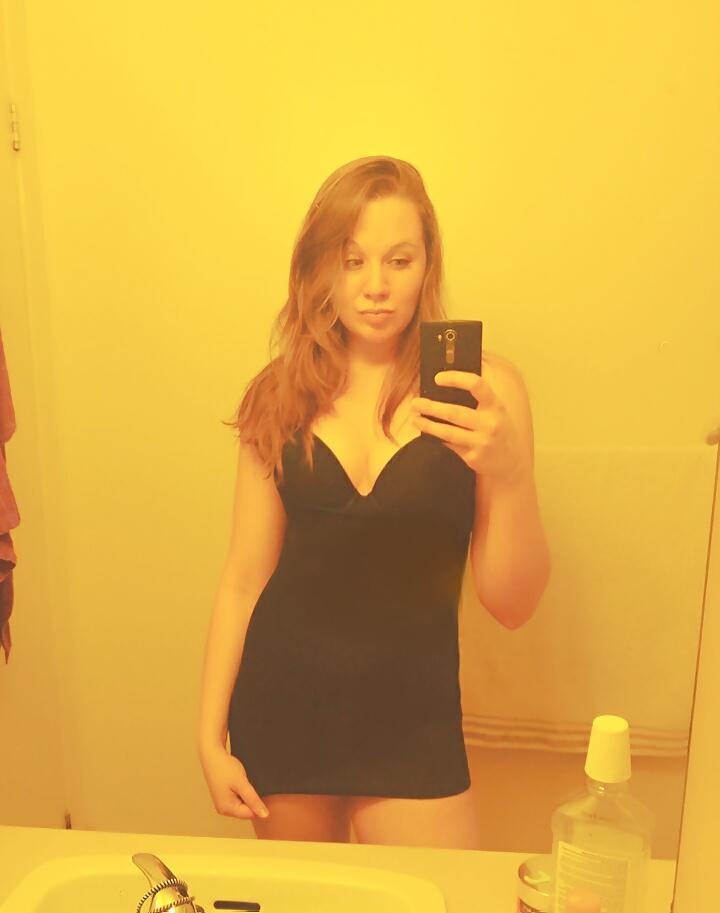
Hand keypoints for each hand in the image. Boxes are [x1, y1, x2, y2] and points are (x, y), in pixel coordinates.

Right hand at [198, 742, 269, 819]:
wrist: (212, 755)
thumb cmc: (225, 768)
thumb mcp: (242, 783)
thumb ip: (253, 800)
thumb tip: (264, 815)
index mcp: (227, 809)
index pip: (251, 814)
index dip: (257, 802)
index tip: (253, 788)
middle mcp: (223, 810)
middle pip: (247, 810)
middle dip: (250, 798)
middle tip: (245, 783)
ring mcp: (223, 804)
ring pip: (243, 804)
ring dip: (246, 794)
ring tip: (240, 781)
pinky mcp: (224, 797)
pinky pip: (238, 798)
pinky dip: (241, 791)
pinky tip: (237, 781)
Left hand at [410, 370, 530, 486]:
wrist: (512, 464)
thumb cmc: (500, 431)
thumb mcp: (498, 411)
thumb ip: (480, 398)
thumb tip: (448, 385)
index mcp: (496, 406)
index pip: (476, 385)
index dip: (456, 379)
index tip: (437, 378)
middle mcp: (490, 423)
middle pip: (454, 412)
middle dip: (431, 407)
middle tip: (415, 402)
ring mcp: (481, 442)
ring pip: (448, 432)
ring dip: (428, 424)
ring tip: (415, 418)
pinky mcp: (473, 457)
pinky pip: (449, 446)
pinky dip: (436, 438)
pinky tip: (426, 433)